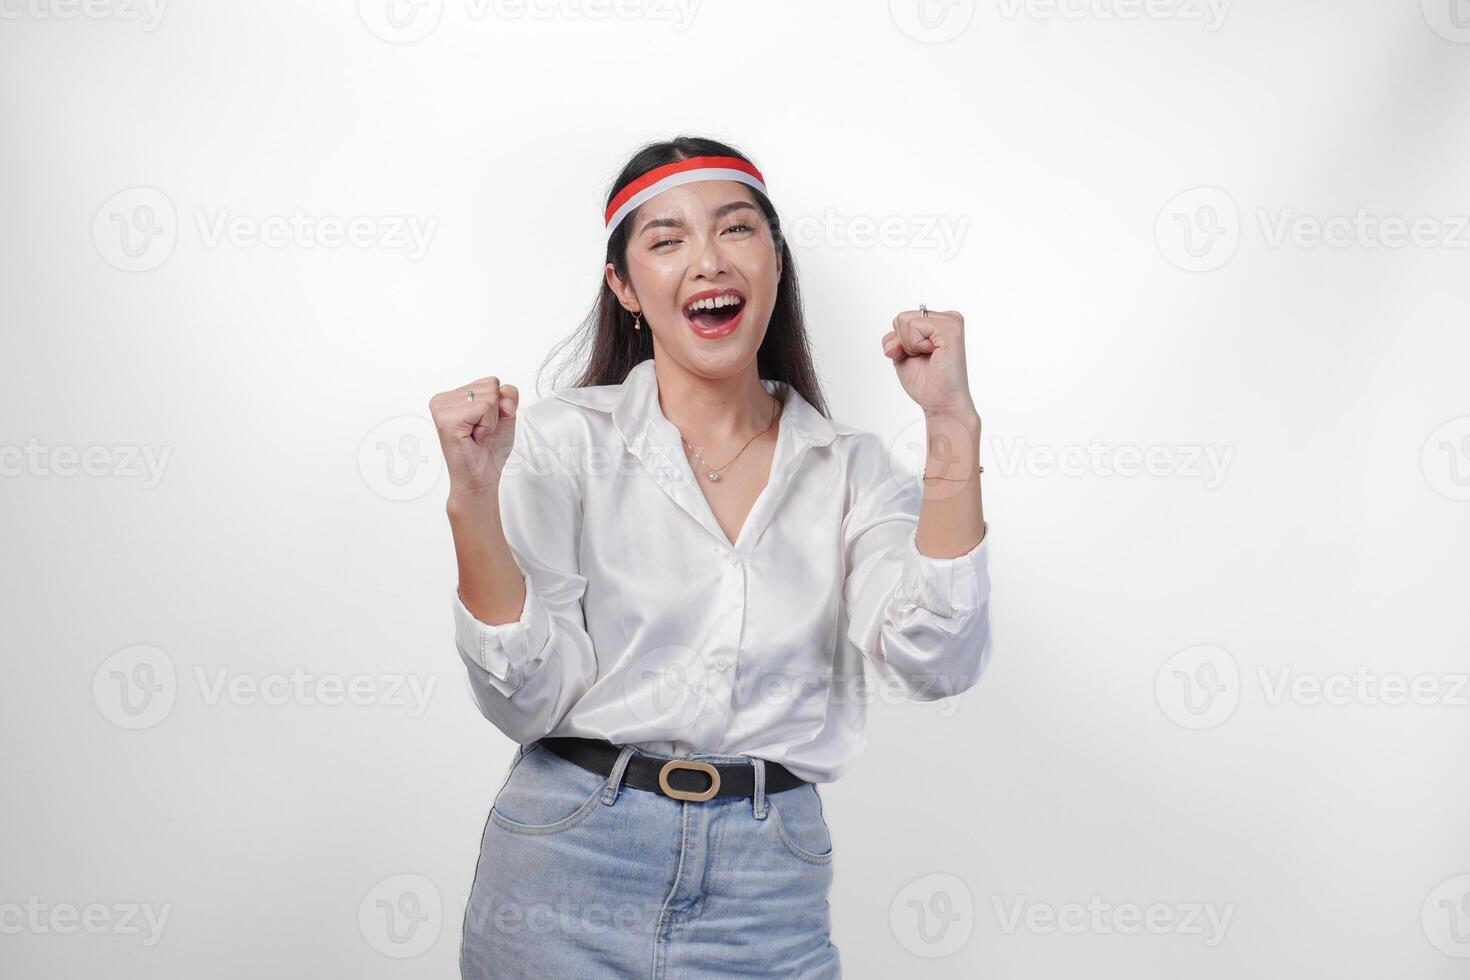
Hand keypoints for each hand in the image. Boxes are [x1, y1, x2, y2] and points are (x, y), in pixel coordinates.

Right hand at [429, 376, 518, 498]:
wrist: (480, 478)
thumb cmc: (489, 450)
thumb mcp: (505, 416)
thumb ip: (508, 396)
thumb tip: (504, 393)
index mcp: (454, 396)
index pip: (491, 382)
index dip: (498, 406)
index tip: (484, 424)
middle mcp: (443, 400)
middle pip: (491, 385)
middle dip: (494, 412)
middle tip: (480, 432)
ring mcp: (442, 408)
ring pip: (489, 396)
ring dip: (490, 420)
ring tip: (476, 435)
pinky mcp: (447, 419)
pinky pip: (484, 407)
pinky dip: (487, 425)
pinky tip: (473, 436)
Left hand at [880, 308, 977, 421]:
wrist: (942, 403)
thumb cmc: (927, 382)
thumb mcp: (902, 356)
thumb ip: (893, 340)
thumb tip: (893, 342)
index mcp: (939, 322)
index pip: (902, 320)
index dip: (900, 343)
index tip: (918, 357)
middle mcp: (948, 318)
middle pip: (901, 318)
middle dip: (903, 343)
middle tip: (923, 359)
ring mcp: (951, 322)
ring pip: (905, 320)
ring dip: (910, 346)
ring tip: (929, 357)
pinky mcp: (950, 330)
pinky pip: (914, 326)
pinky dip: (915, 345)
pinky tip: (932, 354)